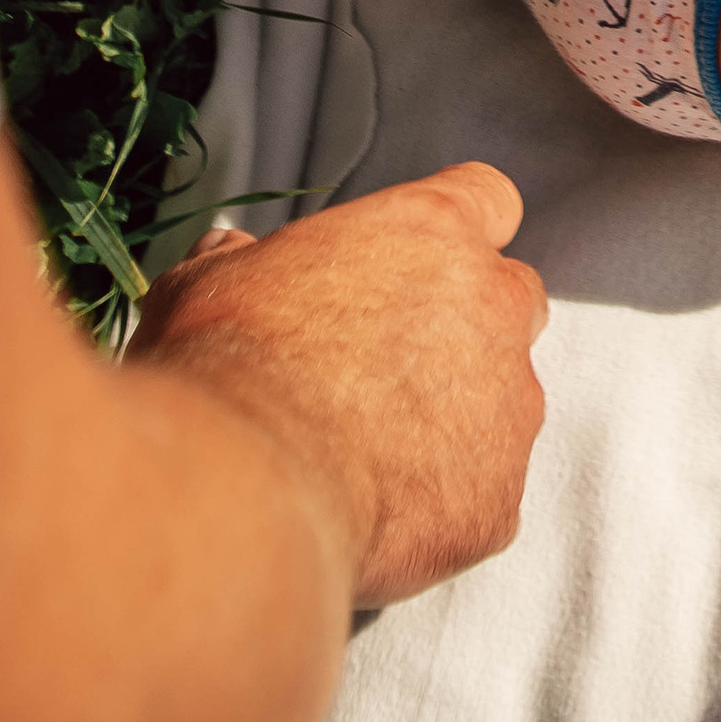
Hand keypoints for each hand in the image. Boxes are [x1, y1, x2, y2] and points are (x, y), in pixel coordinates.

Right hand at [126, 165, 547, 610]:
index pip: (487, 199)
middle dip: (468, 331)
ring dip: (456, 425)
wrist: (246, 486)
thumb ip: (235, 261)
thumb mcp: (207, 285)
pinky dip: (441, 509)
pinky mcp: (497, 500)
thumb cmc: (227, 366)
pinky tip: (374, 522)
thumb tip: (229, 250)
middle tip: (387, 374)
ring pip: (505, 407)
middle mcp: (493, 305)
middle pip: (512, 301)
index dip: (459, 232)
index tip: (419, 267)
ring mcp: (509, 406)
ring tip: (368, 462)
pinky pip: (483, 498)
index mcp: (433, 230)